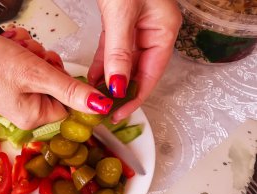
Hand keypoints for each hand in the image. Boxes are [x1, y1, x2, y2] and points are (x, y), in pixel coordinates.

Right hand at [0, 25, 112, 128]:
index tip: (51, 67)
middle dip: (46, 63)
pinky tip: (10, 47)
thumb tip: (99, 105)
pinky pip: (29, 65)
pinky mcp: (10, 81)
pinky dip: (24, 52)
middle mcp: (26, 109)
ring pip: (43, 70)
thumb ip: (70, 90)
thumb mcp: (36, 74)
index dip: (64, 80)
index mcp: (33, 116)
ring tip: (15, 49)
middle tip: (30, 56)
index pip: (68, 103)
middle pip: (56, 84)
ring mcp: (17, 94)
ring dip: (33, 54)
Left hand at [88, 0, 181, 121]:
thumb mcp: (122, 15)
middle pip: (138, 72)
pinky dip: (104, 62)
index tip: (118, 113)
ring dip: (110, 79)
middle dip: (121, 91)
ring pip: (125, 62)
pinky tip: (93, 75)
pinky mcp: (122, 22)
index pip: (150, 75)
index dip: (134, 97)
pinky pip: (114, 49)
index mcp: (163, 31)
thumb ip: (119, 51)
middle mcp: (154, 32)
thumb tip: (117, 85)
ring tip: (96, 97)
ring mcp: (138, 27)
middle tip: (103, 109)